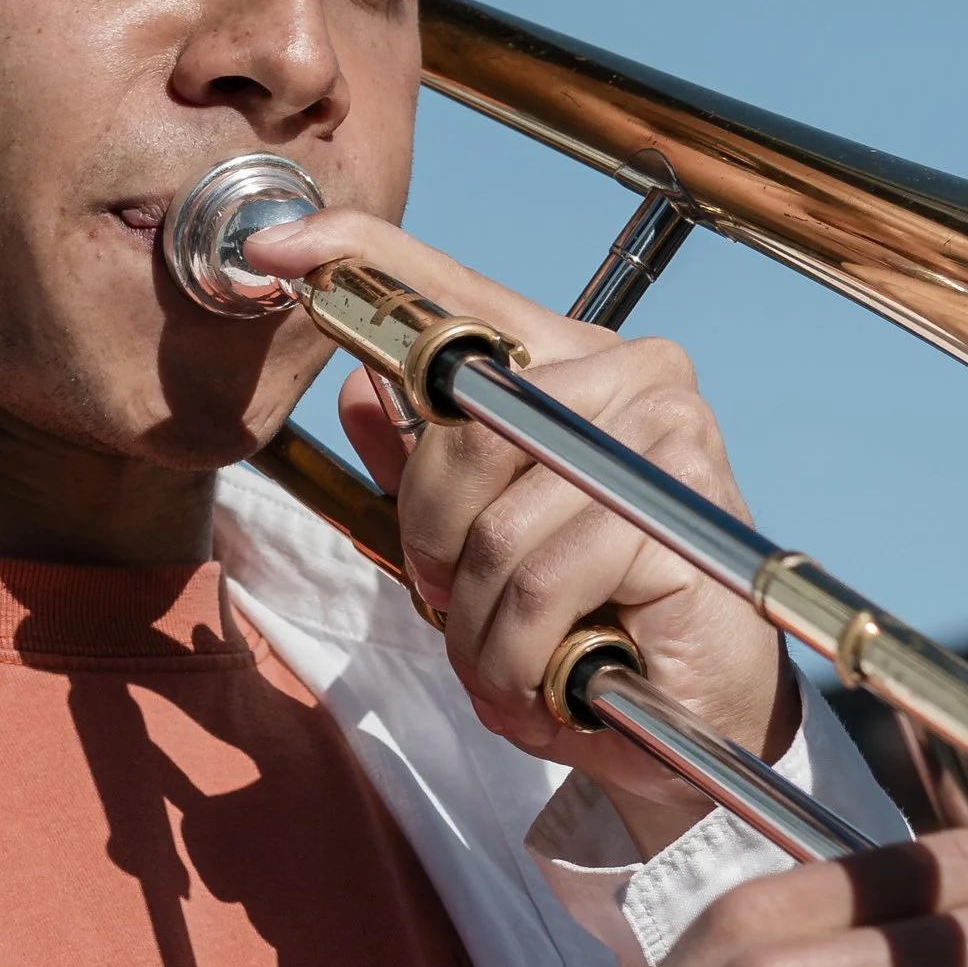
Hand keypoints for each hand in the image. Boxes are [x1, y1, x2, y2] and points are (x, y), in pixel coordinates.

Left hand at [244, 208, 787, 858]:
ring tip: (508, 663)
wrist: (692, 720)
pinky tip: (550, 677)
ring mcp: (670, 439)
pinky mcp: (684, 514)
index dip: (365, 260)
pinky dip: (522, 651)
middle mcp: (636, 379)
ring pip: (498, 529)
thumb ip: (426, 465)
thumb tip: (360, 384)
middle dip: (434, 545)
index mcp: (579, 365)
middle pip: (465, 437)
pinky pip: (544, 580)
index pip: (463, 296)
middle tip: (455, 605)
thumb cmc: (592, 623)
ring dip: (480, 624)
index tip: (275, 245)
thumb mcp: (480, 545)